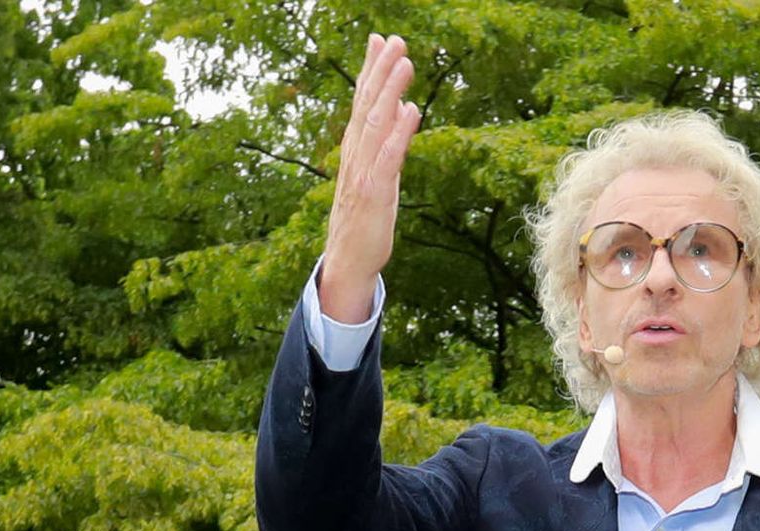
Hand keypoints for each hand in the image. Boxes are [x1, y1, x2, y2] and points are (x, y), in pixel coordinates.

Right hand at [320, 33, 421, 322]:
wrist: (349, 261)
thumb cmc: (364, 219)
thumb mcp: (378, 175)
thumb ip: (387, 142)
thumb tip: (403, 108)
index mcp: (355, 151)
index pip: (362, 103)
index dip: (371, 71)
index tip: (379, 40)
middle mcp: (355, 156)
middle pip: (367, 106)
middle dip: (381, 71)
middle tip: (395, 40)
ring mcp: (363, 174)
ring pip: (375, 124)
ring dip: (390, 92)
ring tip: (405, 63)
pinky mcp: (375, 194)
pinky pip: (387, 158)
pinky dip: (398, 133)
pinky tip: (410, 111)